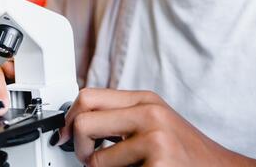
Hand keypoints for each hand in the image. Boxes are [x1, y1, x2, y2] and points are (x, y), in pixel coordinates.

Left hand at [55, 88, 255, 166]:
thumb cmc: (189, 155)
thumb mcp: (157, 124)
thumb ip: (124, 117)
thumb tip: (79, 123)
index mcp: (146, 100)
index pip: (88, 96)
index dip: (69, 118)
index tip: (66, 134)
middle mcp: (150, 113)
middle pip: (84, 119)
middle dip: (79, 146)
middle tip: (90, 159)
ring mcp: (156, 139)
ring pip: (96, 159)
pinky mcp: (159, 164)